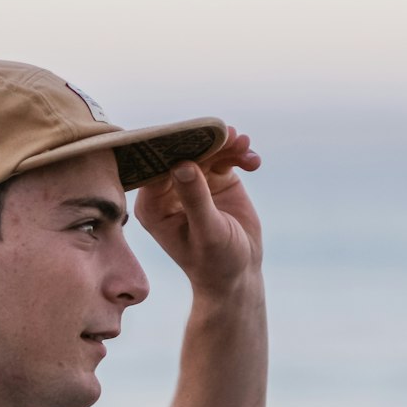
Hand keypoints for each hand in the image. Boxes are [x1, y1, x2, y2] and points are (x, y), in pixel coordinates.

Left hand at [134, 126, 262, 295]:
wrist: (239, 273)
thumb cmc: (216, 262)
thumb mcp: (207, 233)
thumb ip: (195, 199)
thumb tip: (182, 164)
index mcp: (153, 205)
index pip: (158, 168)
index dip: (176, 147)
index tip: (196, 133)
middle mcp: (168, 190)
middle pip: (183, 153)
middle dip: (205, 141)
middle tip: (229, 135)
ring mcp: (192, 182)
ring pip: (206, 151)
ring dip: (226, 145)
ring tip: (244, 143)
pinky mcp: (215, 179)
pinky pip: (225, 157)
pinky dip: (239, 154)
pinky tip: (253, 162)